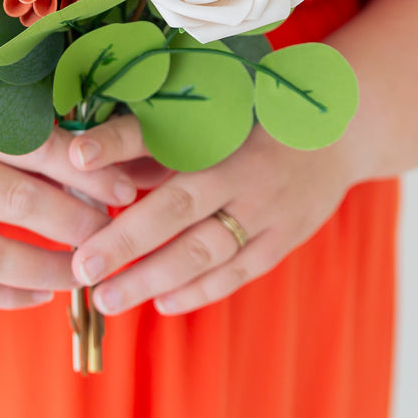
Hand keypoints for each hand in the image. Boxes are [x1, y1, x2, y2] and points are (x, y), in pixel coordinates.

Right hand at [0, 108, 139, 310]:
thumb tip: (106, 156)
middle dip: (74, 224)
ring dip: (48, 270)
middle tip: (108, 233)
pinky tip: (43, 293)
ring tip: (84, 273)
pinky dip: (7, 295)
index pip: (34, 147)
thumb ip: (34, 116)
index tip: (125, 189)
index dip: (87, 172)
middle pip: (17, 203)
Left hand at [66, 114, 360, 315]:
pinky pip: (236, 273)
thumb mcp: (214, 113)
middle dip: (126, 242)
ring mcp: (269, 209)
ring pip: (205, 252)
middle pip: (178, 209)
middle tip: (82, 267)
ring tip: (108, 298)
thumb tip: (92, 156)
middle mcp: (245, 171)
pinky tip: (161, 303)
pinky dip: (198, 291)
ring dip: (154, 278)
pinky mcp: (284, 238)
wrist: (342, 130)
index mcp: (222, 129)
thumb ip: (158, 140)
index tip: (75, 157)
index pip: (160, 136)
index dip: (116, 143)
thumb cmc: (260, 117)